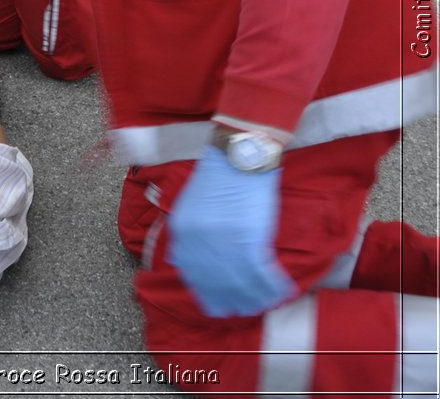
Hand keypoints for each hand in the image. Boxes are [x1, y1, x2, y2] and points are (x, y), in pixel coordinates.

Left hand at [167, 144, 296, 316]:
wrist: (240, 155)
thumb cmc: (220, 175)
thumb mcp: (191, 204)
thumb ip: (191, 233)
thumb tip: (187, 261)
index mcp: (183, 231)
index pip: (191, 272)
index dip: (206, 291)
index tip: (216, 302)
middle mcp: (199, 240)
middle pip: (214, 281)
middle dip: (229, 299)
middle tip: (241, 310)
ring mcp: (224, 241)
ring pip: (239, 281)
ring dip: (254, 297)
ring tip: (264, 304)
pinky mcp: (250, 238)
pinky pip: (261, 272)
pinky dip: (272, 285)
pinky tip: (280, 291)